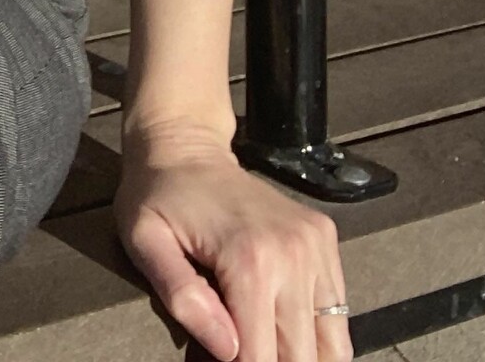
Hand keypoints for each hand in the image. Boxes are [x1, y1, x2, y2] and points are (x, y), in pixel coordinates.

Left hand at [113, 136, 351, 361]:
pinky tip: (283, 331)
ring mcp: (314, 245)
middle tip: (234, 354)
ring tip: (260, 346)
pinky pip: (338, 314)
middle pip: (301, 357)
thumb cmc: (159, 194)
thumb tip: (227, 349)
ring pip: (331, 346)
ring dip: (300, 357)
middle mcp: (294, 253)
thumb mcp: (145, 241)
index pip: (263, 358)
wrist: (186, 145)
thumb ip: (182, 298)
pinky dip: (318, 337)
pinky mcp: (324, 239)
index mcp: (250, 259)